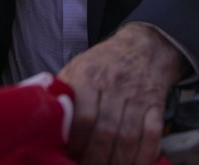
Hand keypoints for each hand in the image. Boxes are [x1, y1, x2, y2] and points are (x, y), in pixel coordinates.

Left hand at [57, 24, 185, 164]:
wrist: (142, 46)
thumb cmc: (102, 64)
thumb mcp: (77, 69)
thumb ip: (62, 95)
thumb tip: (43, 127)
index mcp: (89, 75)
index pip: (83, 116)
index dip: (77, 142)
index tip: (72, 155)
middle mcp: (114, 85)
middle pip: (106, 131)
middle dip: (96, 158)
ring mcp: (137, 95)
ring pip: (129, 137)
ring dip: (119, 161)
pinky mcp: (155, 104)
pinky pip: (152, 134)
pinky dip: (144, 154)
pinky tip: (135, 163)